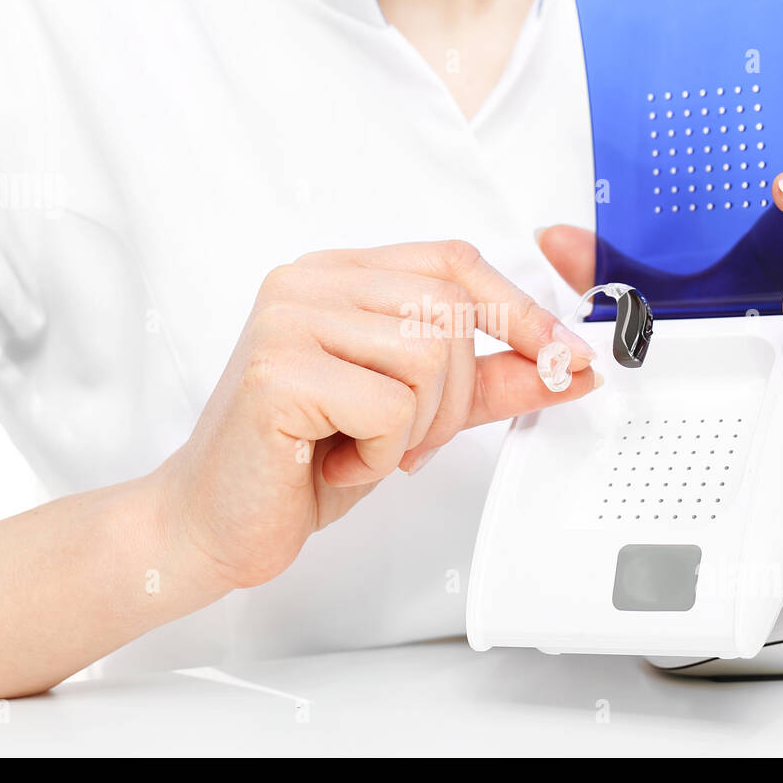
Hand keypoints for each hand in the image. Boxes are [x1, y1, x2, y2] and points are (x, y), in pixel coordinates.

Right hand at [155, 240, 600, 588]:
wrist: (213, 520)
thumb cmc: (302, 461)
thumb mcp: (415, 414)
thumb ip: (488, 382)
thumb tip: (569, 363)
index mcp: (340, 275)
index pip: (454, 262)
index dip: (519, 309)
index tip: (564, 357)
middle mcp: (309, 282)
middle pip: (450, 312)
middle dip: (456, 395)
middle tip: (406, 438)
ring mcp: (288, 319)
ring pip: (428, 358)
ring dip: (417, 427)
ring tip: (363, 446)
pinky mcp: (278, 371)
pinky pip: (389, 406)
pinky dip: (379, 452)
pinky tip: (336, 459)